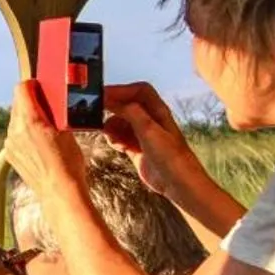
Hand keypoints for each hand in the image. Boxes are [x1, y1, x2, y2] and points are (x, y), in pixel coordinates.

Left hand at [4, 81, 88, 202]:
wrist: (59, 190)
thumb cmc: (68, 162)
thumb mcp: (67, 130)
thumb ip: (54, 112)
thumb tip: (51, 100)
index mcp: (30, 120)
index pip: (22, 89)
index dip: (33, 85)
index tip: (41, 85)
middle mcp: (15, 130)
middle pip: (18, 104)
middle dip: (31, 101)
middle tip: (46, 103)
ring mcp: (10, 143)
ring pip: (15, 120)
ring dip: (27, 117)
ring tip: (45, 124)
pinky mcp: (10, 154)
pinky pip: (15, 135)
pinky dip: (24, 132)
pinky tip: (39, 140)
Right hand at [104, 82, 208, 198]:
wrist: (178, 184)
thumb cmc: (170, 157)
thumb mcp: (149, 130)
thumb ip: (131, 112)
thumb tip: (113, 100)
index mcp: (158, 111)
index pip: (138, 91)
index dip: (120, 90)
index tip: (102, 96)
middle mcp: (150, 120)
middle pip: (126, 105)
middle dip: (112, 108)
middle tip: (96, 114)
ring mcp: (143, 134)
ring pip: (120, 122)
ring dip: (111, 126)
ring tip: (111, 136)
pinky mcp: (136, 148)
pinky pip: (119, 137)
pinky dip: (113, 138)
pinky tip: (116, 146)